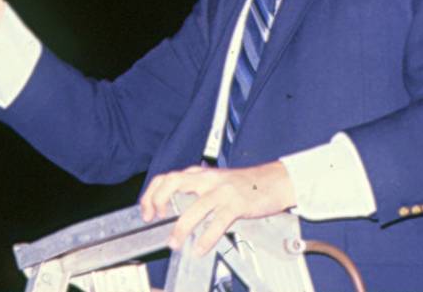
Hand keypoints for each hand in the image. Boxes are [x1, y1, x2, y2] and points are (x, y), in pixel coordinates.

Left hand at [140, 161, 295, 255]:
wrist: (275, 181)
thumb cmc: (246, 184)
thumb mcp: (216, 183)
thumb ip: (197, 192)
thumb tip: (175, 210)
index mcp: (200, 174)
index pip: (167, 178)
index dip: (152, 194)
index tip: (146, 211)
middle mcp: (208, 179)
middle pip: (174, 182)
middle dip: (157, 201)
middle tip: (153, 219)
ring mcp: (222, 190)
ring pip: (194, 206)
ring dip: (181, 227)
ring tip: (175, 242)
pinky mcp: (237, 203)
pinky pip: (217, 222)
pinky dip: (206, 237)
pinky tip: (201, 248)